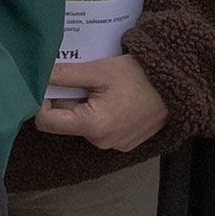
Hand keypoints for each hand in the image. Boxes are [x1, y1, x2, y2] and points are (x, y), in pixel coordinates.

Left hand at [34, 54, 169, 151]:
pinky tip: (110, 95)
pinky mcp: (124, 143)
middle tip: (77, 77)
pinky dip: (97, 112)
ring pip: (81, 124)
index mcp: (93, 126)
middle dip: (64, 100)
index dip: (41, 102)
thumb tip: (36, 74)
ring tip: (97, 84)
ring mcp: (114, 145)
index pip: (46, 122)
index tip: (48, 83)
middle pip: (64, 122)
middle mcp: (101, 142)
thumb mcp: (99, 70)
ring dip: (81, 104)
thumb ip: (65, 75)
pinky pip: (98, 128)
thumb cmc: (139, 76)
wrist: (178, 86)